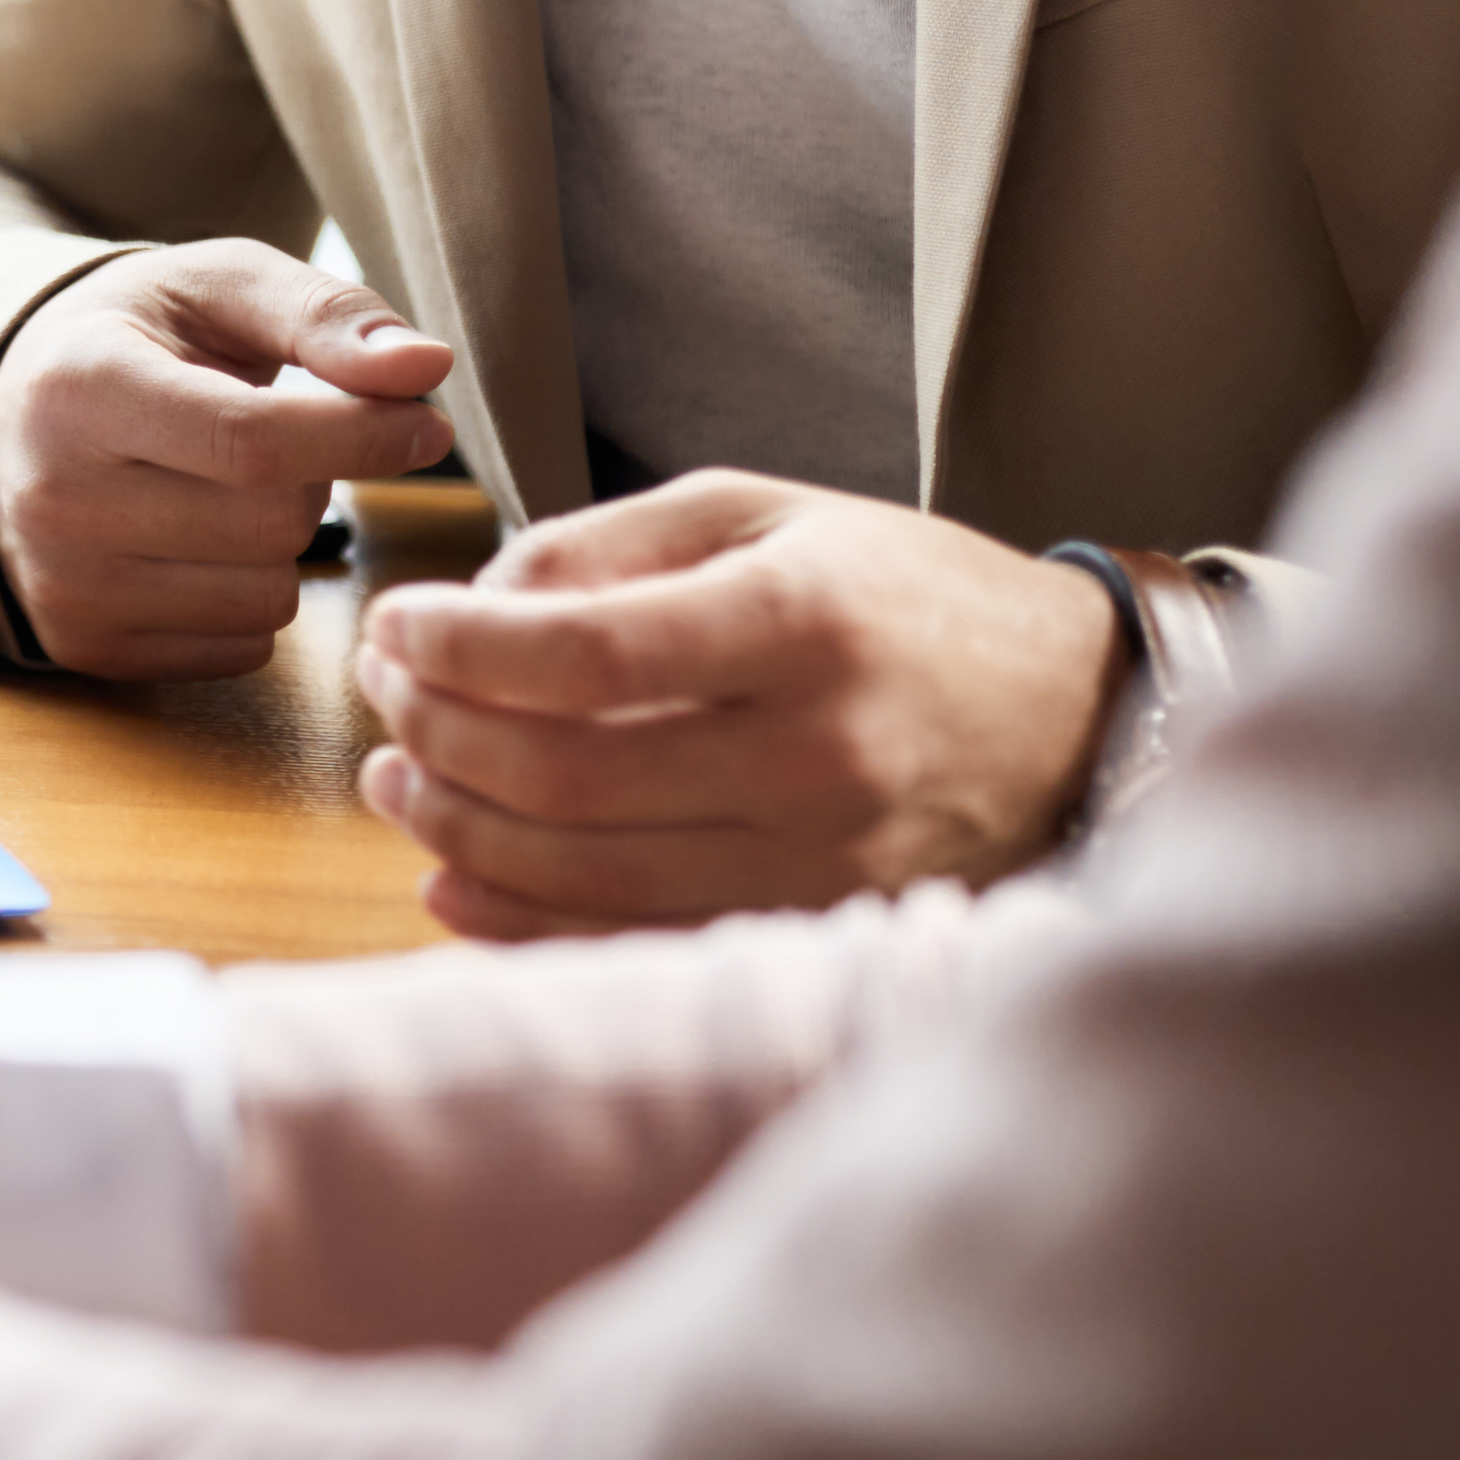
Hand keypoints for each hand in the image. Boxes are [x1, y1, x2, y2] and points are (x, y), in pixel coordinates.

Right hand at [0, 242, 459, 679]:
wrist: (18, 411)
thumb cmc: (140, 336)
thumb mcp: (220, 286)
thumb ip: (325, 315)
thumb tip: (425, 369)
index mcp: (81, 384)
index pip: (252, 440)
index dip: (362, 436)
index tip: (424, 423)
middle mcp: (54, 495)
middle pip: (272, 525)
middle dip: (312, 481)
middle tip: (274, 440)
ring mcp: (63, 583)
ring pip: (267, 598)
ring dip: (283, 546)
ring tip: (226, 488)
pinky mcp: (83, 644)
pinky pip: (241, 649)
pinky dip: (248, 598)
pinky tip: (199, 542)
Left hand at [352, 473, 1123, 935]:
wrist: (1075, 712)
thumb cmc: (898, 594)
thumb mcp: (762, 514)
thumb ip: (604, 547)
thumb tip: (465, 611)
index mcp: (800, 622)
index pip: (584, 653)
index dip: (457, 648)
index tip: (391, 625)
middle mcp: (816, 753)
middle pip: (566, 776)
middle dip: (437, 739)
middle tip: (384, 699)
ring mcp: (823, 860)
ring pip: (587, 878)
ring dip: (459, 834)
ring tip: (397, 779)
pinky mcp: (815, 929)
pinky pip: (638, 945)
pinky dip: (523, 922)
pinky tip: (453, 878)